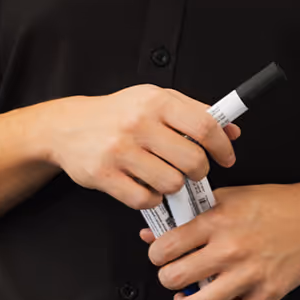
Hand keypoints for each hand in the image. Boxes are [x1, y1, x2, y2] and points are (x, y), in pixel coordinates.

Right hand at [41, 86, 239, 209]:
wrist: (67, 127)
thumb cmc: (118, 114)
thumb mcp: (156, 100)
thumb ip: (195, 112)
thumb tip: (232, 131)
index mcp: (155, 102)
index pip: (204, 126)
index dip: (222, 147)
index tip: (226, 158)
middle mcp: (138, 124)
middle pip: (192, 160)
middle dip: (199, 171)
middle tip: (193, 170)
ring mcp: (119, 151)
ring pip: (171, 183)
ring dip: (173, 185)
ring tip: (163, 176)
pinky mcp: (104, 175)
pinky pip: (144, 199)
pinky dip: (151, 198)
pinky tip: (145, 186)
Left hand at [142, 178, 299, 299]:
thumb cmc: (277, 204)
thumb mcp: (229, 197)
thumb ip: (191, 214)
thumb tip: (155, 232)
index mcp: (216, 222)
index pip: (165, 248)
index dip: (156, 255)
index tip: (161, 256)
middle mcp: (229, 249)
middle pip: (174, 278)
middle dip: (168, 279)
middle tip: (175, 275)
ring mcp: (249, 274)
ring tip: (189, 299)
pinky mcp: (268, 293)